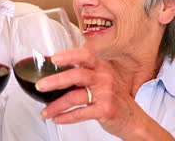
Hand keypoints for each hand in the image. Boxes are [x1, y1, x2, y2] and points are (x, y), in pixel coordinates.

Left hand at [35, 48, 173, 139]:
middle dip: (55, 80)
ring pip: (75, 96)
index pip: (85, 55)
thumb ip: (83, 74)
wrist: (133, 119)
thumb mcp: (102, 80)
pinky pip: (80, 113)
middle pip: (76, 74)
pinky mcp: (105, 110)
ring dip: (56, 105)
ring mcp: (105, 94)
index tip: (53, 58)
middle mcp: (104, 78)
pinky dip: (65, 117)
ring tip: (45, 111)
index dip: (68, 55)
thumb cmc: (114, 98)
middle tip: (41, 85)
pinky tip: (57, 118)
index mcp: (101, 67)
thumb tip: (55, 72)